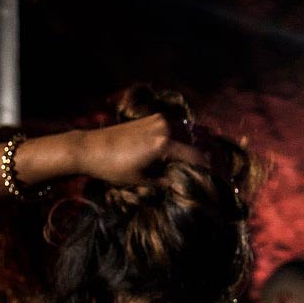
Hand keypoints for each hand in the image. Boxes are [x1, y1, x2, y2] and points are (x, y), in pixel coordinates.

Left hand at [76, 114, 215, 185]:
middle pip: (196, 143)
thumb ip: (168, 181)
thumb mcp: (143, 180)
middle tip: (206, 174)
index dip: (209, 171)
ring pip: (187, 135)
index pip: (198, 158)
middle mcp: (166, 127)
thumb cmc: (113, 168)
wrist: (88, 148)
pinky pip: (175, 129)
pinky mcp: (153, 117)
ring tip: (192, 165)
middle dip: (202, 158)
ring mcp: (159, 120)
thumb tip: (186, 185)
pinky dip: (180, 140)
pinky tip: (176, 153)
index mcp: (164, 144)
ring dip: (192, 148)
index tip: (215, 182)